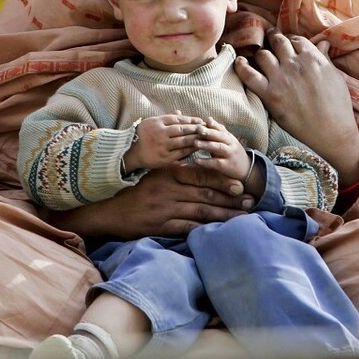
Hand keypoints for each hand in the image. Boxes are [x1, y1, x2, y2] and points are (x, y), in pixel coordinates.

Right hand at [63, 163, 251, 238]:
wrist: (108, 210)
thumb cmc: (134, 188)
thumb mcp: (152, 168)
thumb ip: (172, 156)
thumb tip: (184, 125)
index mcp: (168, 174)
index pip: (201, 176)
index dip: (222, 181)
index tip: (240, 185)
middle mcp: (169, 191)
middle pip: (205, 195)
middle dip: (230, 199)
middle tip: (250, 202)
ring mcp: (165, 210)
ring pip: (200, 212)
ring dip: (223, 215)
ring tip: (242, 218)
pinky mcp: (160, 226)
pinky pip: (186, 229)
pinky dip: (204, 230)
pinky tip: (218, 233)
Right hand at [123, 113, 203, 173]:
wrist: (131, 152)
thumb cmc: (142, 136)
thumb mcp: (151, 122)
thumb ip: (166, 118)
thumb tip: (179, 112)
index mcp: (157, 122)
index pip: (178, 119)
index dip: (190, 120)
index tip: (200, 121)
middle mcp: (160, 133)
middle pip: (182, 129)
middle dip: (195, 128)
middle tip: (206, 128)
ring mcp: (162, 145)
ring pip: (183, 141)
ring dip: (195, 138)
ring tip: (205, 137)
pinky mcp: (164, 157)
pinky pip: (180, 152)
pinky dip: (190, 149)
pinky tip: (197, 147)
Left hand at [193, 118, 265, 193]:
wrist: (246, 169)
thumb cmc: (232, 152)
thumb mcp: (227, 140)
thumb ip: (217, 130)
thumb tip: (208, 118)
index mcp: (229, 137)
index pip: (220, 129)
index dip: (212, 125)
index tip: (202, 122)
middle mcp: (231, 144)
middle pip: (221, 136)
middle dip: (209, 132)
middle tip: (198, 129)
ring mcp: (230, 155)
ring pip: (219, 148)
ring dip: (207, 145)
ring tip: (195, 143)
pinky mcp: (227, 166)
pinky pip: (216, 163)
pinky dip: (206, 162)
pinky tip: (196, 160)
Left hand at [235, 31, 358, 183]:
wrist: (331, 133)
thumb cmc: (338, 107)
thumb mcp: (336, 77)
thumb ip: (325, 58)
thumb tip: (323, 42)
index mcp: (312, 58)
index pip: (296, 39)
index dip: (290, 39)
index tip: (287, 43)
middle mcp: (294, 64)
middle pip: (277, 41)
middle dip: (272, 38)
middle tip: (269, 39)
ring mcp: (280, 79)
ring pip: (262, 55)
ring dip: (260, 53)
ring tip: (259, 56)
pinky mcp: (270, 95)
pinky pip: (249, 75)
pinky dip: (241, 66)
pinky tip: (240, 62)